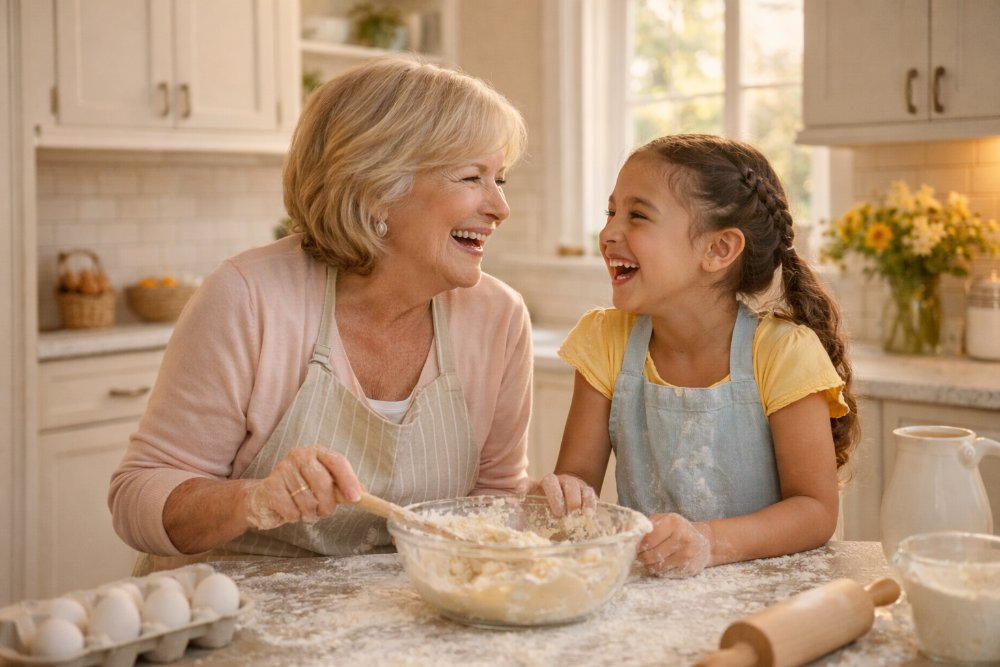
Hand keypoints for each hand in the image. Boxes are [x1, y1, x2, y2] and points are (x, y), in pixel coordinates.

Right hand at [244, 445, 361, 530]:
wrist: (264, 498)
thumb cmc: (299, 491)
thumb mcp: (324, 486)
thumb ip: (343, 488)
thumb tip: (365, 494)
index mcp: (317, 452)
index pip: (338, 462)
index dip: (348, 480)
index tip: (355, 499)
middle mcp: (299, 455)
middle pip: (323, 483)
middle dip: (327, 505)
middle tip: (323, 511)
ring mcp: (282, 469)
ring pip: (307, 500)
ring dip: (310, 514)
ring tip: (305, 511)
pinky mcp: (270, 487)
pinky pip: (292, 510)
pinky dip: (294, 517)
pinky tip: (290, 511)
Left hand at [527, 473, 596, 516]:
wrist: (572, 507)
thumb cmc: (550, 514)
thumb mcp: (536, 516)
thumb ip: (524, 517)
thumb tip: (511, 515)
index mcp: (538, 488)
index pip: (528, 483)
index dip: (524, 486)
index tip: (521, 493)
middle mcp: (554, 482)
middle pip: (551, 481)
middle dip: (556, 496)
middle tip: (559, 513)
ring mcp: (571, 484)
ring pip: (572, 485)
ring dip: (573, 500)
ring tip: (575, 515)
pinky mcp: (586, 491)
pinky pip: (589, 493)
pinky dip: (589, 503)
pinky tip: (588, 514)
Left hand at [637, 513, 712, 577]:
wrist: (706, 542)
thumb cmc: (679, 529)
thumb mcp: (665, 519)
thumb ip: (648, 524)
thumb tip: (633, 536)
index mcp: (674, 523)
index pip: (648, 540)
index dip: (638, 545)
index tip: (635, 546)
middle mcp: (683, 539)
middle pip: (650, 555)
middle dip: (641, 556)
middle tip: (640, 554)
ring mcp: (687, 556)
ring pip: (656, 567)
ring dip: (649, 564)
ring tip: (651, 558)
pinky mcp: (689, 570)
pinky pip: (665, 574)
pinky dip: (660, 570)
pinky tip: (663, 563)